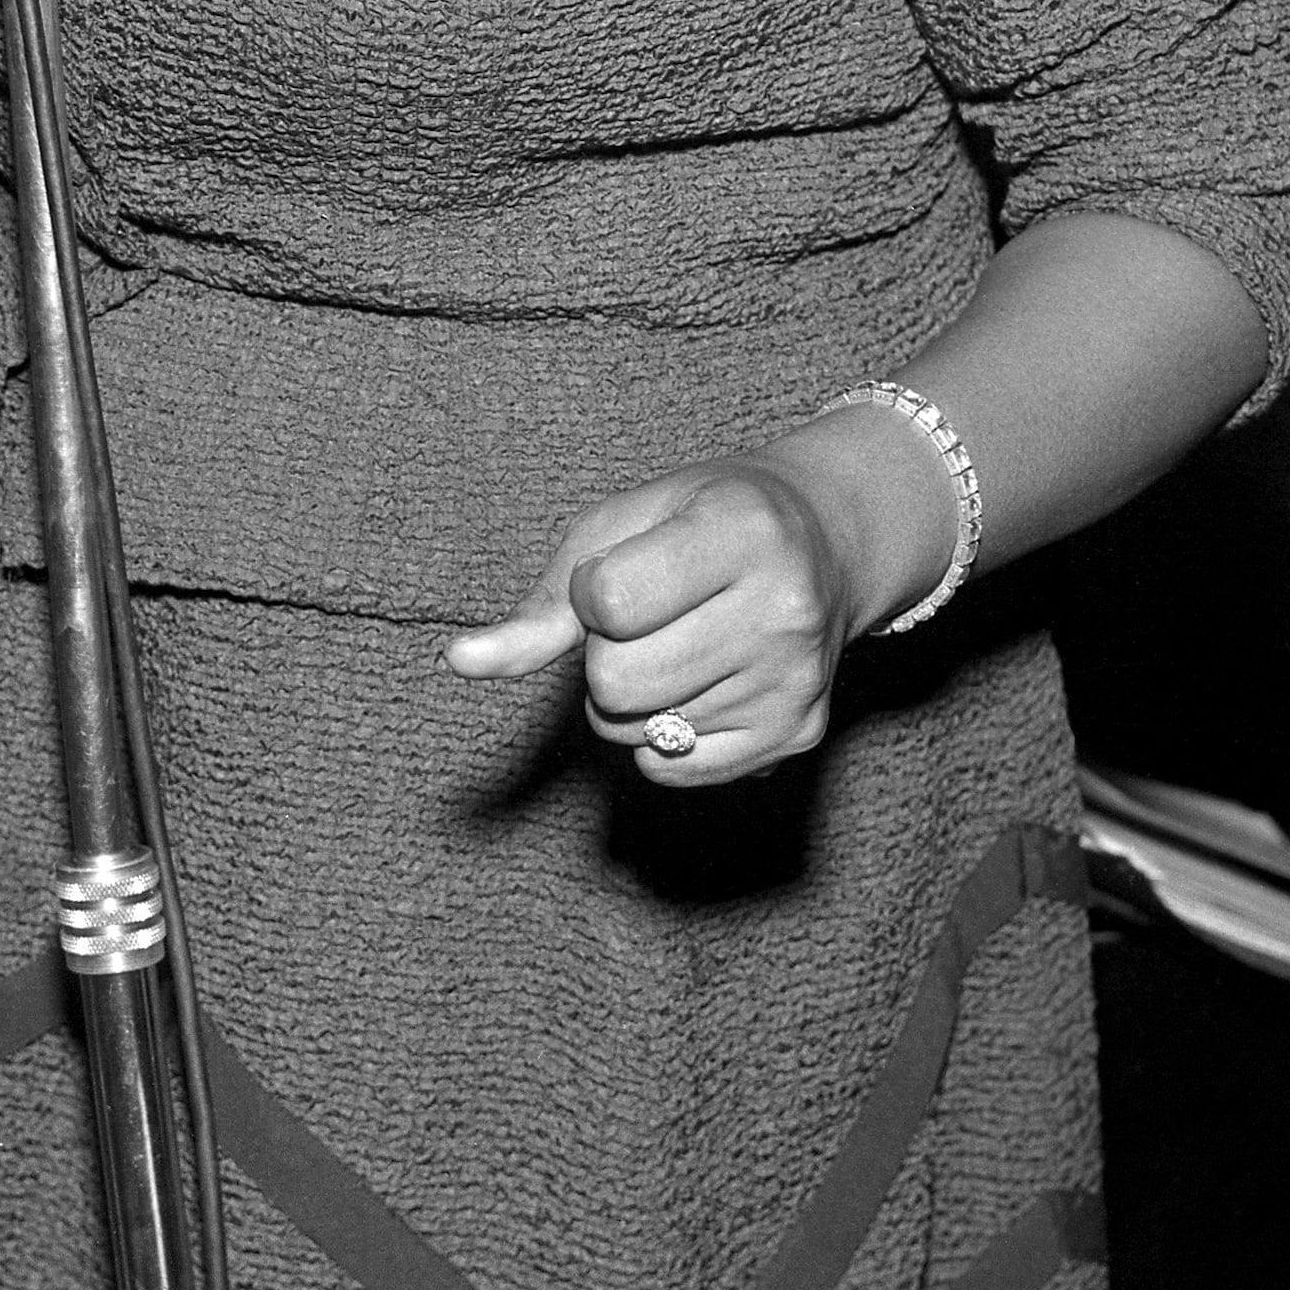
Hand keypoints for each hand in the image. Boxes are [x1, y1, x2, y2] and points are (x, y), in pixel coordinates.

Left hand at [448, 429, 922, 786]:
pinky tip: (701, 682)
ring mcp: (795, 680)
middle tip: (650, 618)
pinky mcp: (797, 733)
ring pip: (637, 732)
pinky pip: (672, 769)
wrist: (827, 539)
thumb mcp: (622, 526)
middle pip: (618, 683)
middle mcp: (783, 610)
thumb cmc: (702, 521)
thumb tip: (462, 662)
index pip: (609, 605)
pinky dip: (661, 736)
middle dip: (606, 655)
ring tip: (681, 642)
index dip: (594, 593)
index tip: (628, 572)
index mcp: (741, 531)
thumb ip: (546, 601)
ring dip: (632, 696)